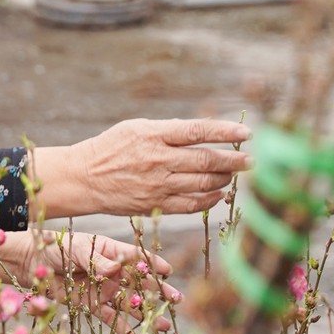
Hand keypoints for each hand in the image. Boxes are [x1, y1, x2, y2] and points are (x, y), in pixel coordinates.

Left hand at [0, 231, 178, 329]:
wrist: (32, 263)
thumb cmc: (55, 247)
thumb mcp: (76, 249)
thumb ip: (96, 260)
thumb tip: (114, 268)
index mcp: (111, 252)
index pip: (136, 257)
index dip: (152, 264)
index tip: (168, 271)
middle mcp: (111, 271)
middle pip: (139, 282)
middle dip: (158, 292)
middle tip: (176, 300)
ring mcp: (103, 288)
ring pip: (129, 303)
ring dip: (146, 314)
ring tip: (163, 325)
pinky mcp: (92, 304)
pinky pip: (110, 317)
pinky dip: (123, 329)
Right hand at [34, 118, 250, 217]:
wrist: (83, 178)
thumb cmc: (111, 148)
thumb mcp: (135, 128)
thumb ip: (168, 130)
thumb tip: (202, 130)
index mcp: (153, 135)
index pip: (197, 130)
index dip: (225, 131)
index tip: (247, 132)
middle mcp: (158, 160)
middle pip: (206, 160)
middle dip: (234, 160)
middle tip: (250, 160)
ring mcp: (157, 184)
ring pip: (203, 182)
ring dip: (224, 178)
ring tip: (234, 174)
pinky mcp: (155, 205)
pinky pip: (191, 205)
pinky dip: (210, 199)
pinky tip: (219, 194)